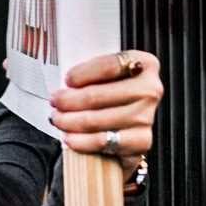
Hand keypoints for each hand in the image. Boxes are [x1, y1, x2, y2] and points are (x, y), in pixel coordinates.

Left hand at [49, 51, 162, 180]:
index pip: (109, 66)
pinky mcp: (140, 140)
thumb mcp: (106, 75)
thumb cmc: (113, 94)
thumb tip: (65, 84)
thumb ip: (92, 72)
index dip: (82, 73)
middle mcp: (150, 89)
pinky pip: (102, 141)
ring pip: (94, 120)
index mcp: (143, 64)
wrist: (129, 126)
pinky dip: (80, 141)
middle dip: (68, 100)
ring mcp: (146, 116)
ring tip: (57, 119)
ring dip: (68, 121)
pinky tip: (69, 137)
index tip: (67, 80)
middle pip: (97, 95)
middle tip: (55, 102)